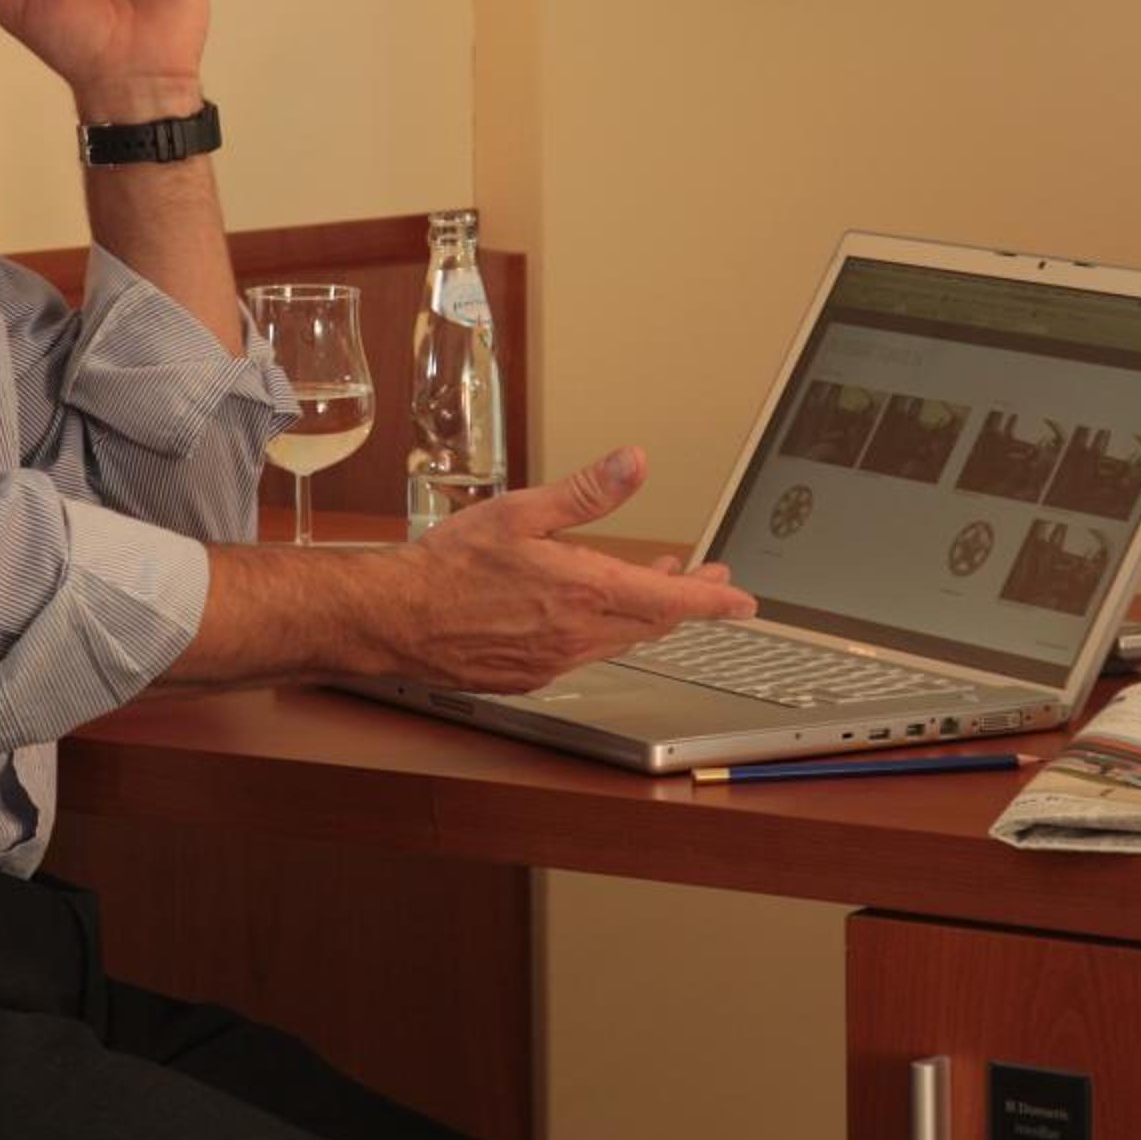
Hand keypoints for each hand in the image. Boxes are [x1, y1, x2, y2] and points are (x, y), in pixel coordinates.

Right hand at [369, 448, 756, 692]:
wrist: (397, 619)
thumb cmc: (450, 565)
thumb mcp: (521, 511)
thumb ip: (586, 492)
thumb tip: (633, 463)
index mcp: (584, 592)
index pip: (670, 599)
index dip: (712, 599)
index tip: (743, 599)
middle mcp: (579, 635)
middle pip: (653, 622)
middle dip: (686, 599)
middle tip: (707, 580)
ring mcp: (557, 661)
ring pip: (622, 639)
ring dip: (647, 614)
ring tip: (657, 587)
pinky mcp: (534, 676)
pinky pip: (587, 654)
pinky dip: (607, 631)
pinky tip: (594, 613)